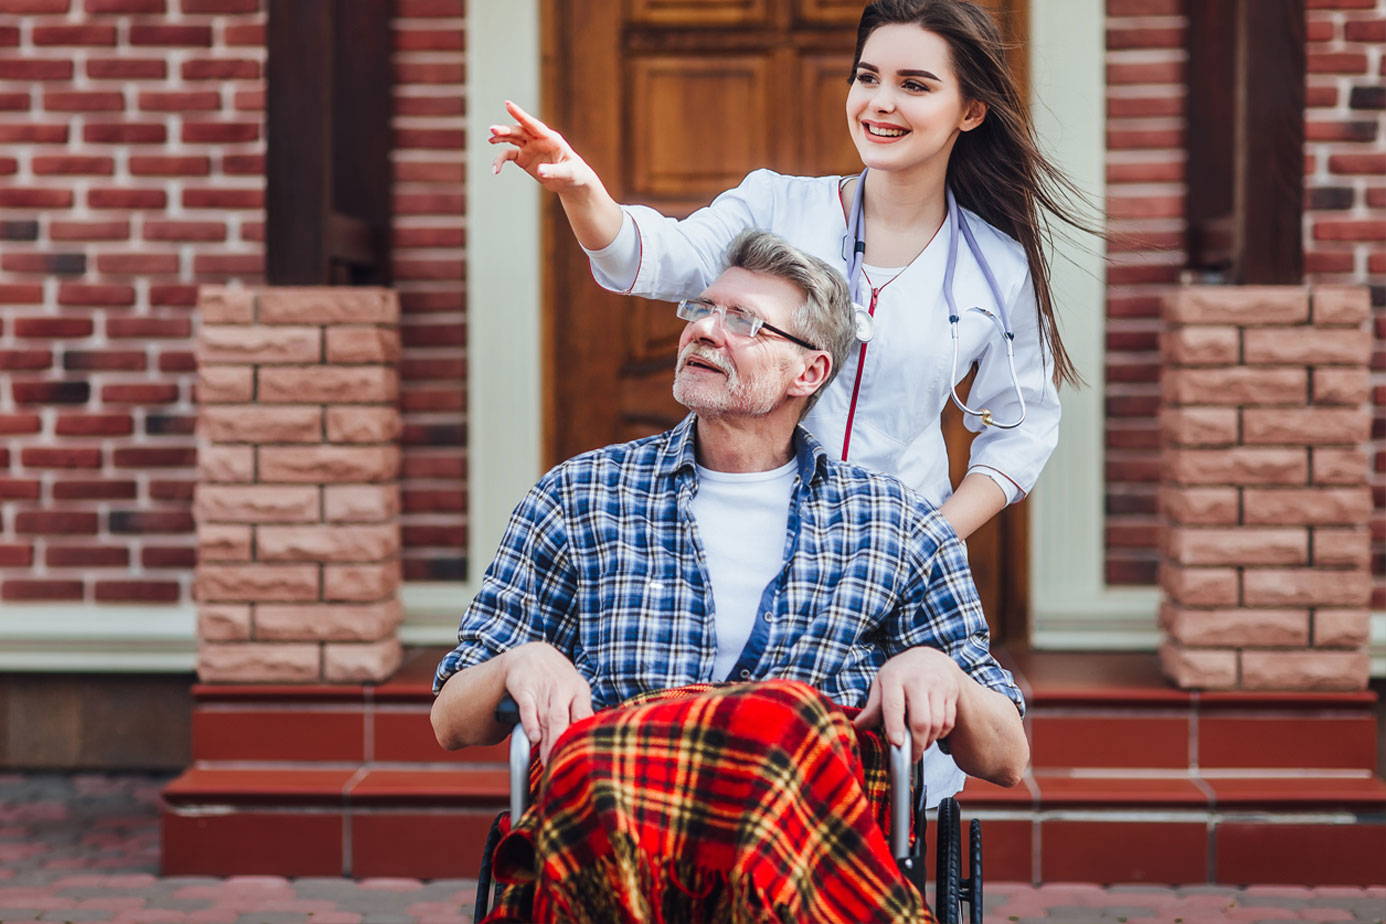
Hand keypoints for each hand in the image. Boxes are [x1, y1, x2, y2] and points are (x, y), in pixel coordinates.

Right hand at [489, 100, 598, 191]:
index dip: (520, 115)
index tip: (508, 104)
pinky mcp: (523, 158)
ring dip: (500, 138)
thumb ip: (554, 171)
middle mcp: (537, 139)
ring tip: (490, 139)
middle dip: (506, 130)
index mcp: (550, 138)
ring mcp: (529, 147)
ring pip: (511, 138)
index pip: (533, 124)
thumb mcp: (567, 173)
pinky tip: (495, 170)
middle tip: (493, 130)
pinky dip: (500, 161)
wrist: (570, 181)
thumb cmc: (574, 173)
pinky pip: (508, 155)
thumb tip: (539, 171)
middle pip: (519, 130)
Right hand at [501, 641, 593, 762]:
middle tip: (559, 765)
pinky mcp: (525, 687)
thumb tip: (586, 744)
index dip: (582, 738)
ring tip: (547, 760)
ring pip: (547, 716)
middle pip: (564, 719)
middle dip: (561, 743)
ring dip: (547, 739)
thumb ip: (578, 715)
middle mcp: (563, 689)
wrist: (531, 654)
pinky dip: (530, 722)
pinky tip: (533, 737)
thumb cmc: (557, 680)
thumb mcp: (573, 691)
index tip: (580, 758)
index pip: (584, 716)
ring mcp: (543, 687)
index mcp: (580, 690)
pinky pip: (528, 707)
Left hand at [854, 647, 962, 760]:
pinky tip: (932, 733)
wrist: (929, 657)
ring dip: (928, 741)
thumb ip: (872, 707)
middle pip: (921, 720)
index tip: (896, 744)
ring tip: (920, 745)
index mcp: (894, 678)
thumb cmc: (900, 675)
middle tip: (910, 756)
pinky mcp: (951, 693)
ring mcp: (937, 686)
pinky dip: (940, 733)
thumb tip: (858, 727)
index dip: (895, 726)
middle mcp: (917, 680)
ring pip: (937, 724)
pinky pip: (948, 722)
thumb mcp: (882, 685)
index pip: (894, 705)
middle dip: (916, 744)